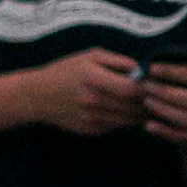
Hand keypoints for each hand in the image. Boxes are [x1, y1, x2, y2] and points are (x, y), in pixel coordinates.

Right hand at [23, 49, 150, 136]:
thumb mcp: (89, 56)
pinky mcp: (90, 130)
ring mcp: (91, 118)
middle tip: (152, 95)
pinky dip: (123, 120)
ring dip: (139, 113)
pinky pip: (117, 126)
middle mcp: (92, 101)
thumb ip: (118, 61)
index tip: (150, 83)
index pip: (132, 89)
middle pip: (133, 107)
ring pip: (128, 120)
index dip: (146, 88)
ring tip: (140, 103)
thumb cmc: (64, 72)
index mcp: (92, 79)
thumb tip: (142, 70)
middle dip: (147, 101)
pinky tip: (120, 111)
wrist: (34, 97)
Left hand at [147, 60, 186, 148]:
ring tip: (147, 101)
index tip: (150, 68)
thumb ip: (182, 76)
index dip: (173, 72)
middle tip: (146, 86)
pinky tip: (148, 125)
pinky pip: (183, 136)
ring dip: (163, 109)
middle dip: (167, 92)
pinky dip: (164, 131)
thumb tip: (152, 69)